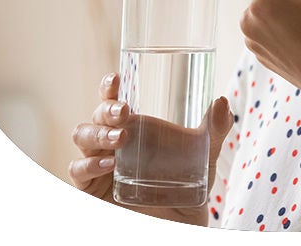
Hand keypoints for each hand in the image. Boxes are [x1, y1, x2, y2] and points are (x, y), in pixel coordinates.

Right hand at [69, 73, 232, 223]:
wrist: (181, 223)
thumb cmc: (187, 184)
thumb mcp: (204, 155)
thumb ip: (214, 129)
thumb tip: (222, 101)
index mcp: (134, 126)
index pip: (114, 100)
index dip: (109, 87)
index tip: (116, 77)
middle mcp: (112, 141)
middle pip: (96, 115)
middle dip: (106, 109)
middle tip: (125, 111)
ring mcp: (100, 164)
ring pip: (82, 137)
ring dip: (97, 133)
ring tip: (120, 138)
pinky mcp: (94, 189)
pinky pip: (79, 172)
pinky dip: (89, 165)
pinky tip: (109, 163)